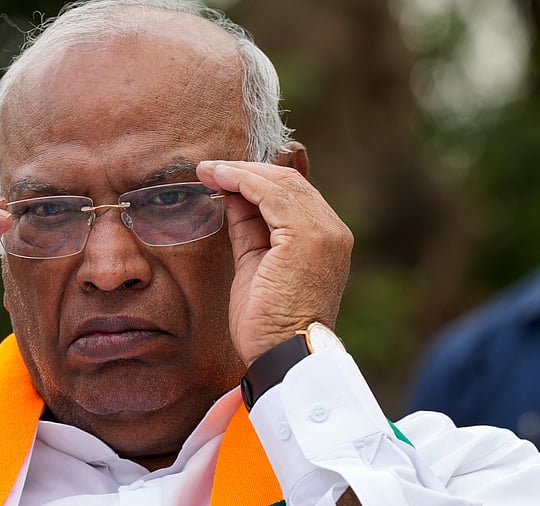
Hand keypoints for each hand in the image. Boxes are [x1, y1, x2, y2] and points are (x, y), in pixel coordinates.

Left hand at [197, 160, 351, 366]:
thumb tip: (233, 197)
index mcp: (325, 239)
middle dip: (245, 171)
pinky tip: (218, 178)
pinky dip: (242, 181)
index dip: (255, 181)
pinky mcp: (306, 237)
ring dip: (239, 171)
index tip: (221, 177)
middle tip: (210, 168)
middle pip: (288, 182)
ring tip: (207, 170)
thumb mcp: (255, 265)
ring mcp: (323, 232)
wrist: (282, 355)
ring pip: (280, 183)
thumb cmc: (267, 322)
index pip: (292, 194)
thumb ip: (250, 230)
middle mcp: (332, 231)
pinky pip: (271, 195)